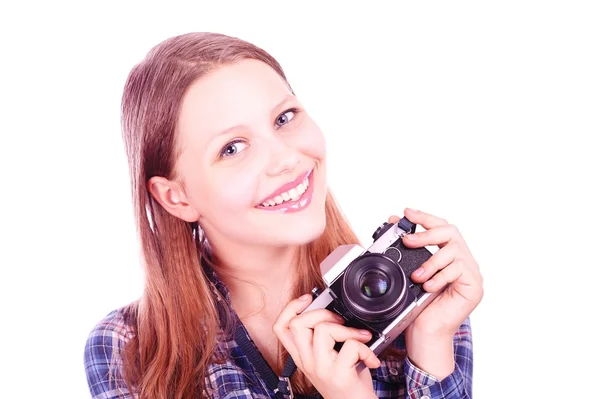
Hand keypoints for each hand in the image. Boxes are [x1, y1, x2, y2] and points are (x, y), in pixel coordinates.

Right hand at [272, 295, 379, 398]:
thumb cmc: (347, 382)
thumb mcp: (328, 359)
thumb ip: (323, 339)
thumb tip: (333, 312)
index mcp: (302, 356)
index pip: (281, 328)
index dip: (290, 308)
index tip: (307, 299)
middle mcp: (307, 362)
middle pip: (298, 323)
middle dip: (322, 313)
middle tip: (339, 321)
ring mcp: (321, 369)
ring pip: (323, 330)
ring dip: (347, 329)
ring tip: (359, 338)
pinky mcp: (338, 375)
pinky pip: (350, 345)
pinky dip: (365, 348)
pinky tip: (370, 358)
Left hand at [388, 208, 483, 376]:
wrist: (426, 332)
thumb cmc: (418, 304)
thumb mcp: (409, 271)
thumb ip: (407, 248)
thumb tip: (393, 220)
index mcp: (449, 255)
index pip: (441, 228)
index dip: (425, 217)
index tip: (407, 213)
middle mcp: (464, 260)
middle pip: (451, 232)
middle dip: (427, 233)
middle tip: (408, 241)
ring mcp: (472, 273)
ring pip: (454, 251)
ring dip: (431, 262)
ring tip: (417, 276)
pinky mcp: (475, 286)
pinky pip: (459, 270)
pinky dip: (439, 277)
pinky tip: (428, 287)